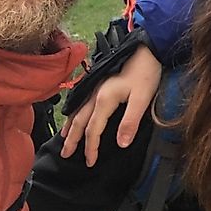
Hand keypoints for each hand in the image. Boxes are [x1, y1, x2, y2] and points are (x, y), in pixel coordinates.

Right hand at [60, 45, 161, 166]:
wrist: (146, 48)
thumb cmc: (146, 72)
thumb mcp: (142, 98)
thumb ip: (130, 122)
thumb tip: (120, 145)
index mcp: (104, 99)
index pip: (93, 129)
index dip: (91, 147)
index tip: (91, 162)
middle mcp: (95, 94)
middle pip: (80, 121)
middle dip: (73, 140)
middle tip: (65, 155)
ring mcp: (95, 87)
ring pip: (77, 111)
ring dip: (70, 126)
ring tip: (64, 139)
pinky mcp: (99, 81)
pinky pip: (81, 101)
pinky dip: (74, 112)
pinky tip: (73, 114)